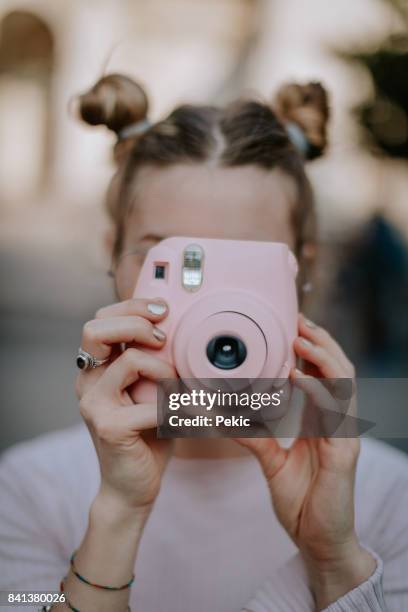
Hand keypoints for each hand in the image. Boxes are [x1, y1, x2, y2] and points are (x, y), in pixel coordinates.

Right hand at [76, 298, 175, 514]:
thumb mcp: (150, 391)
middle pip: (96, 329)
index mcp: (96, 369)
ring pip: (129, 359)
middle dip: (136, 322)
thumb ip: (154, 363)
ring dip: (165, 368)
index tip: (163, 310)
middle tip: (164, 338)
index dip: (131, 307)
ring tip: (179, 388)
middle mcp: (87, 382)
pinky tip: (195, 416)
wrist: (133, 487)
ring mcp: (94, 404)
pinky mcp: (109, 427)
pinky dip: (181, 407)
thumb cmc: (146, 436)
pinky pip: (153, 403)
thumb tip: (183, 330)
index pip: (101, 320)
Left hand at [235, 314, 375, 608]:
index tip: (290, 327)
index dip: (310, 349)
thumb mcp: (272, 461)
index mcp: (323, 422)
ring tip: (300, 336)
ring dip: (322, 355)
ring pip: (344, 382)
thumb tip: (225, 414)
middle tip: (296, 319)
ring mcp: (344, 435)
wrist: (318, 542)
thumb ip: (253, 436)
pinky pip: (335, 412)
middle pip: (338, 369)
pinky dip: (318, 389)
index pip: (323, 375)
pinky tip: (298, 375)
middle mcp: (337, 422)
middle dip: (319, 341)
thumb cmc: (301, 501)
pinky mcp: (344, 452)